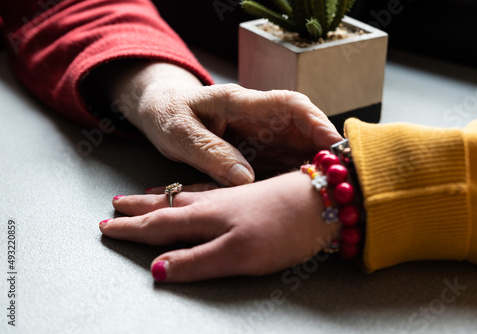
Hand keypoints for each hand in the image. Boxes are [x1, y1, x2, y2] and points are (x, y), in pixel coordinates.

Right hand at [99, 172, 339, 282]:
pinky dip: (188, 191)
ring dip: (160, 197)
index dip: (132, 230)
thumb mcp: (237, 254)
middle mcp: (214, 203)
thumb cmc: (283, 229)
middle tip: (115, 207)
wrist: (321, 200)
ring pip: (185, 195)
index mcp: (207, 218)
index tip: (107, 229)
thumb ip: (197, 261)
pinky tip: (192, 191)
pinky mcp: (247, 195)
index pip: (159, 225)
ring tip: (143, 196)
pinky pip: (205, 190)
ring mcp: (230, 197)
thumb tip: (158, 270)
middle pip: (167, 205)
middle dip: (139, 209)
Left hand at [110, 62, 341, 185]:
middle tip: (336, 182)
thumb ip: (211, 153)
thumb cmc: (168, 115)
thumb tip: (244, 180)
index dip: (317, 122)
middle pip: (305, 132)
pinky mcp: (259, 156)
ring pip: (298, 153)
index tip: (333, 144)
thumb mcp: (181, 133)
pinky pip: (281, 169)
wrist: (161, 113)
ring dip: (312, 173)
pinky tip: (297, 203)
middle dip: (324, 154)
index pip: (290, 105)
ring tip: (321, 199)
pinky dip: (292, 183)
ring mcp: (262, 139)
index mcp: (242, 103)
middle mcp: (261, 120)